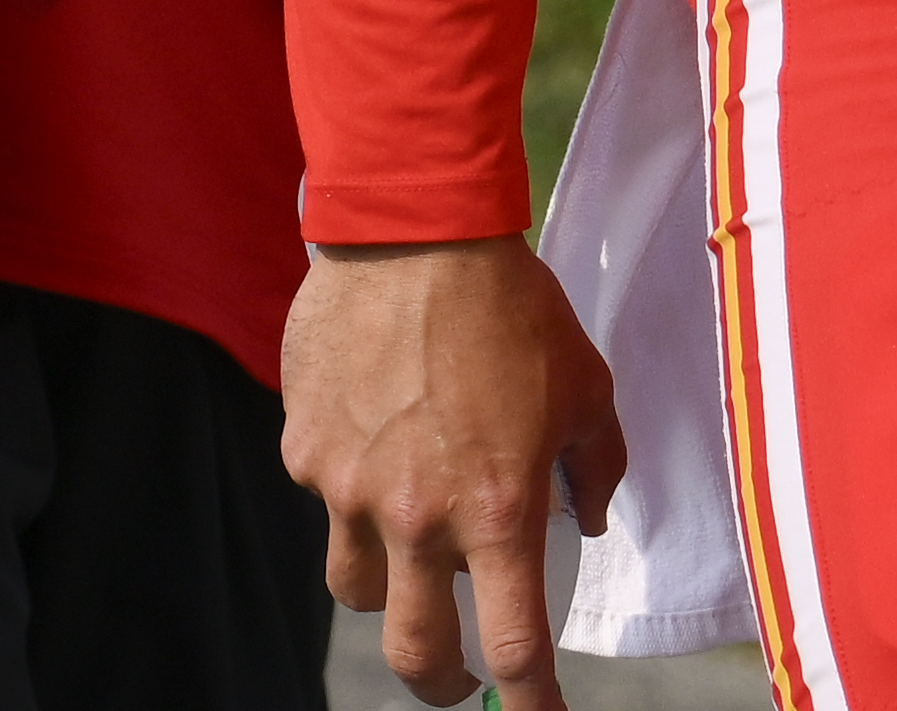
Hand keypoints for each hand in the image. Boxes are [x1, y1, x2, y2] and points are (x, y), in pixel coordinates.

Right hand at [282, 237, 625, 708]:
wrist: (409, 232)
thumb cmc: (509, 308)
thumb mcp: (585, 392)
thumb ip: (594, 469)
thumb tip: (585, 517)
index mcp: (498, 511)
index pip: (515, 649)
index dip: (532, 705)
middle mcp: (416, 515)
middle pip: (414, 651)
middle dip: (439, 681)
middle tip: (456, 675)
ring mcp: (347, 483)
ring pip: (353, 585)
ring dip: (386, 588)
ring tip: (405, 552)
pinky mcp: (303, 444)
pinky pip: (323, 496)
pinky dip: (349, 490)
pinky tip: (372, 440)